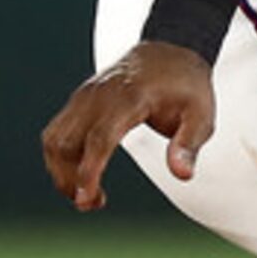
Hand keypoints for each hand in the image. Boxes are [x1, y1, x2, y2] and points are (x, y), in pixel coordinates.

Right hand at [39, 43, 217, 210]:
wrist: (169, 52)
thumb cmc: (187, 87)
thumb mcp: (201, 115)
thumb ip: (189, 145)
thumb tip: (183, 175)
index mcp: (130, 98)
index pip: (100, 138)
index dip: (89, 170)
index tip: (86, 197)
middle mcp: (99, 96)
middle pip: (66, 142)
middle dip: (70, 178)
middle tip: (91, 204)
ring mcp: (84, 97)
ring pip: (54, 138)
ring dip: (61, 171)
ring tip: (88, 196)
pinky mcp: (78, 102)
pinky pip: (57, 132)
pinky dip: (61, 158)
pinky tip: (81, 176)